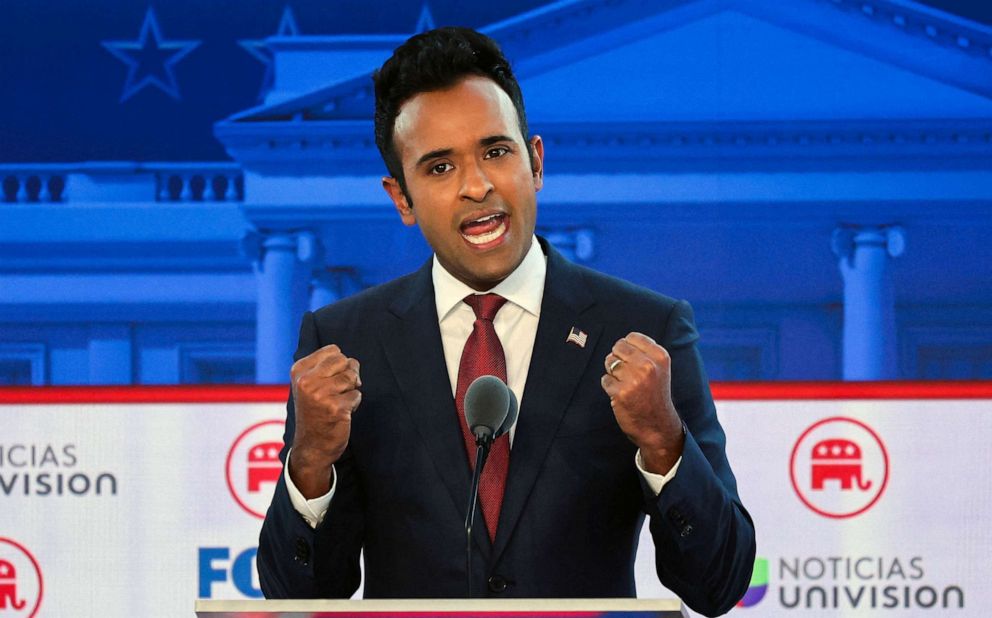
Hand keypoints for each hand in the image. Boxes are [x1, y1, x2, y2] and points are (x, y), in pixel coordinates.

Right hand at [289, 344, 361, 497]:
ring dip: (351, 390)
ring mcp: (320, 395)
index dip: (339, 364)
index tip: (329, 380)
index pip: (333, 350)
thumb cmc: (315, 413)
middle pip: (345, 361)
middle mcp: (306, 381)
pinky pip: (357, 395)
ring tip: (338, 403)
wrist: (311, 447)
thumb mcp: (310, 385)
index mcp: (299, 371)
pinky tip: (341, 414)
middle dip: (348, 374)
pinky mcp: (335, 408)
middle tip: (338, 392)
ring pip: (353, 378)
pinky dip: (354, 404)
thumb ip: (326, 368)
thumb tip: (353, 362)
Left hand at [600, 332, 683, 474]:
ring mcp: (634, 379)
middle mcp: (648, 366)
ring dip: (612, 373)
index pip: (632, 337)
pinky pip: (605, 380)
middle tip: (626, 374)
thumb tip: (621, 343)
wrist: (658, 426)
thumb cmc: (655, 396)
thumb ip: (644, 354)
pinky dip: (609, 387)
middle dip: (618, 359)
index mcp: (660, 356)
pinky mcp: (621, 393)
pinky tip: (620, 395)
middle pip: (618, 347)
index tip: (631, 361)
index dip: (627, 348)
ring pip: (609, 362)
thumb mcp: (660, 370)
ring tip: (625, 385)